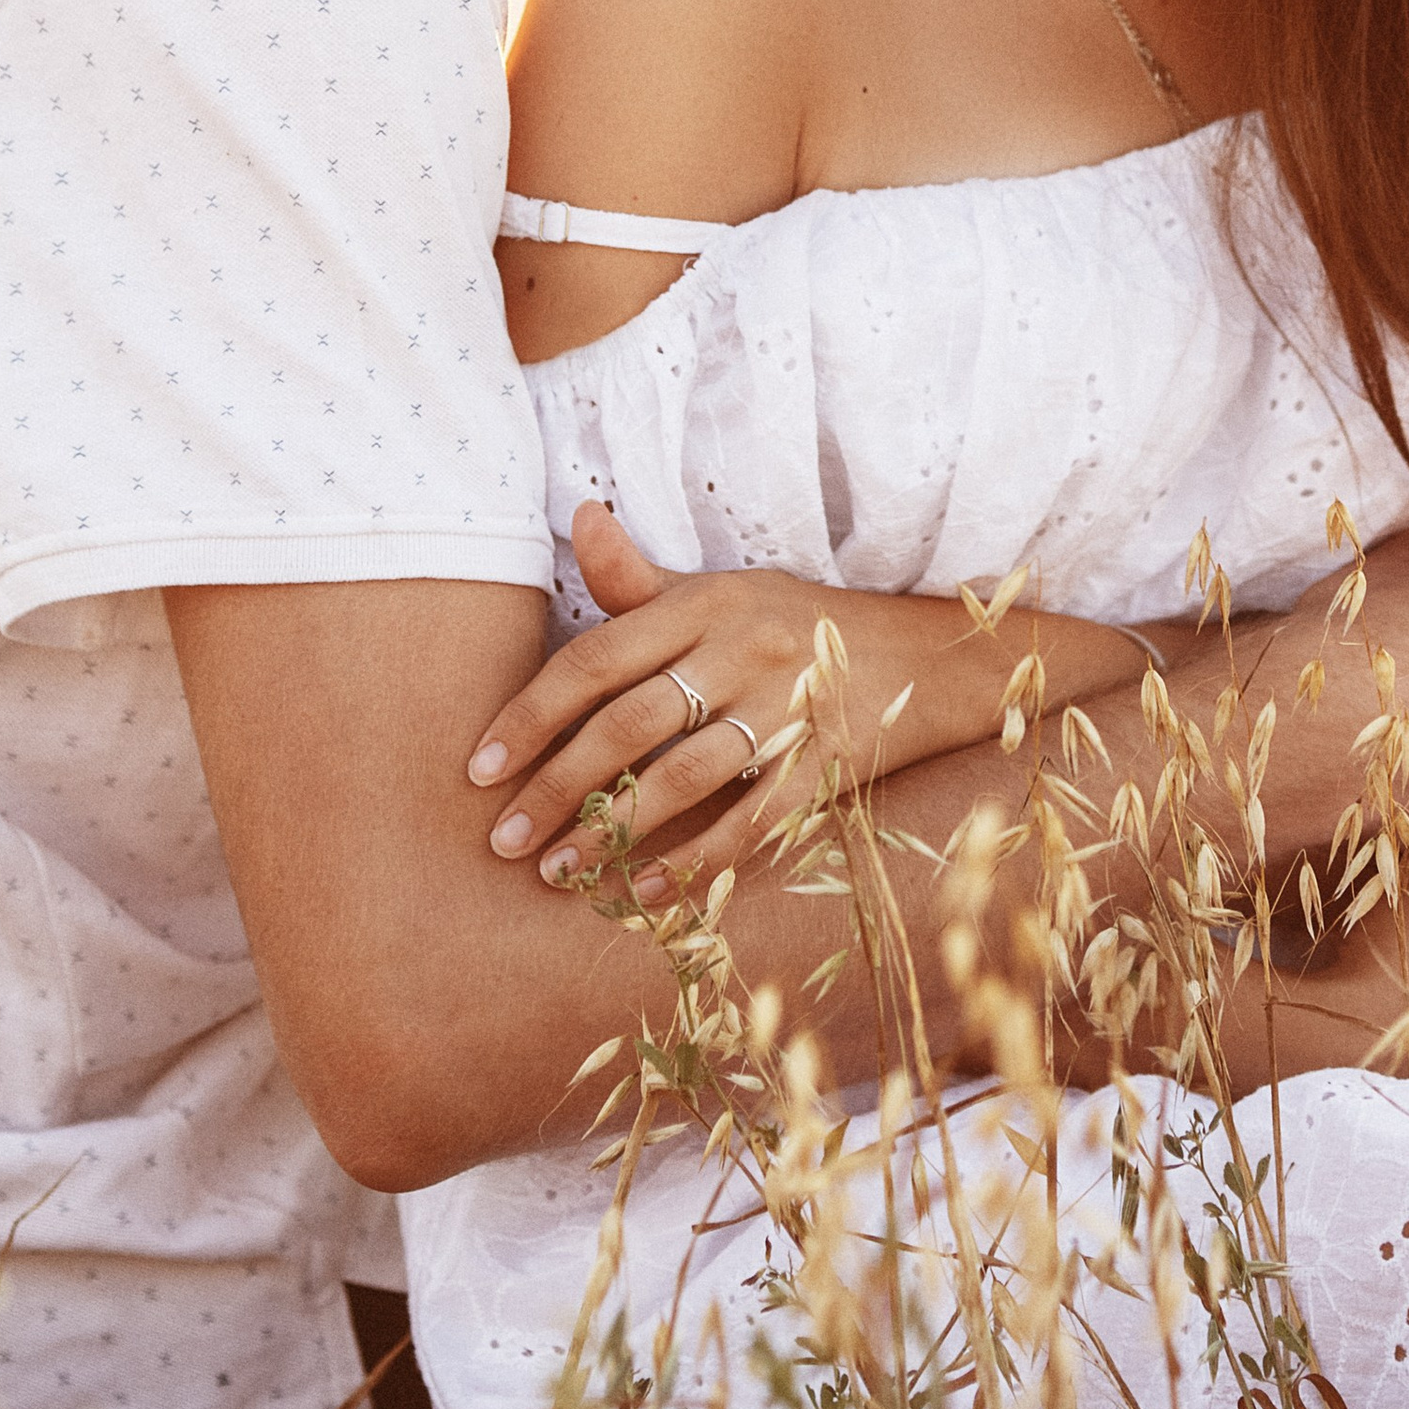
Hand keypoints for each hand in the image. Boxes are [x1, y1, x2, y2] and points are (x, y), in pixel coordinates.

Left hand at [466, 503, 1146, 893]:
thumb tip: (581, 516)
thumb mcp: (726, 591)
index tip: (476, 771)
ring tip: (558, 872)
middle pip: (625, 722)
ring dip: (611, 830)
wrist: (932, 651)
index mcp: (707, 602)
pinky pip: (750, 819)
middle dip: (554, 787)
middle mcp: (744, 646)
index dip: (529, 718)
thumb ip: (642, 581)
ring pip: (682, 774)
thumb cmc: (804, 626)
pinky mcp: (828, 759)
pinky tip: (645, 891)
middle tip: (501, 841)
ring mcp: (789, 704)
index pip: (594, 660)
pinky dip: (694, 860)